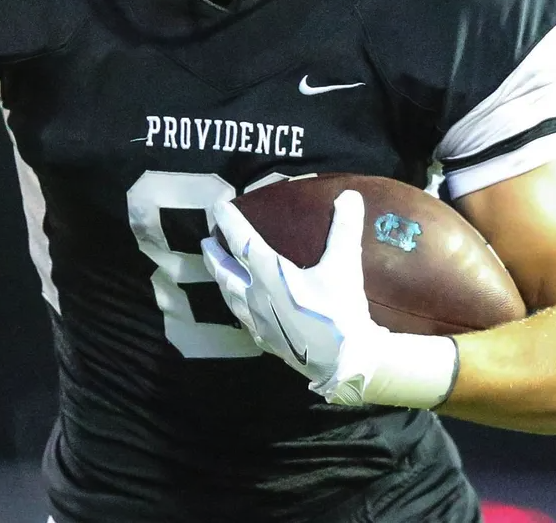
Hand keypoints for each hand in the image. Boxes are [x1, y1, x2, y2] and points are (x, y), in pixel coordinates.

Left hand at [202, 190, 384, 402]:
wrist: (345, 361)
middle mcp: (256, 295)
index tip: (217, 206)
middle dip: (214, 254)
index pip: (241, 240)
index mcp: (270, 273)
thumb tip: (350, 194)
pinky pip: (243, 319)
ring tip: (217, 271)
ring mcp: (258, 321)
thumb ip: (345, 228)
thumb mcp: (345, 265)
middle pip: (226, 271)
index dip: (228, 221)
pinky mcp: (266, 340)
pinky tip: (240, 309)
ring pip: (230, 296)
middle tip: (206, 241)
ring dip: (221, 279)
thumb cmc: (340, 310)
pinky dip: (236, 306)